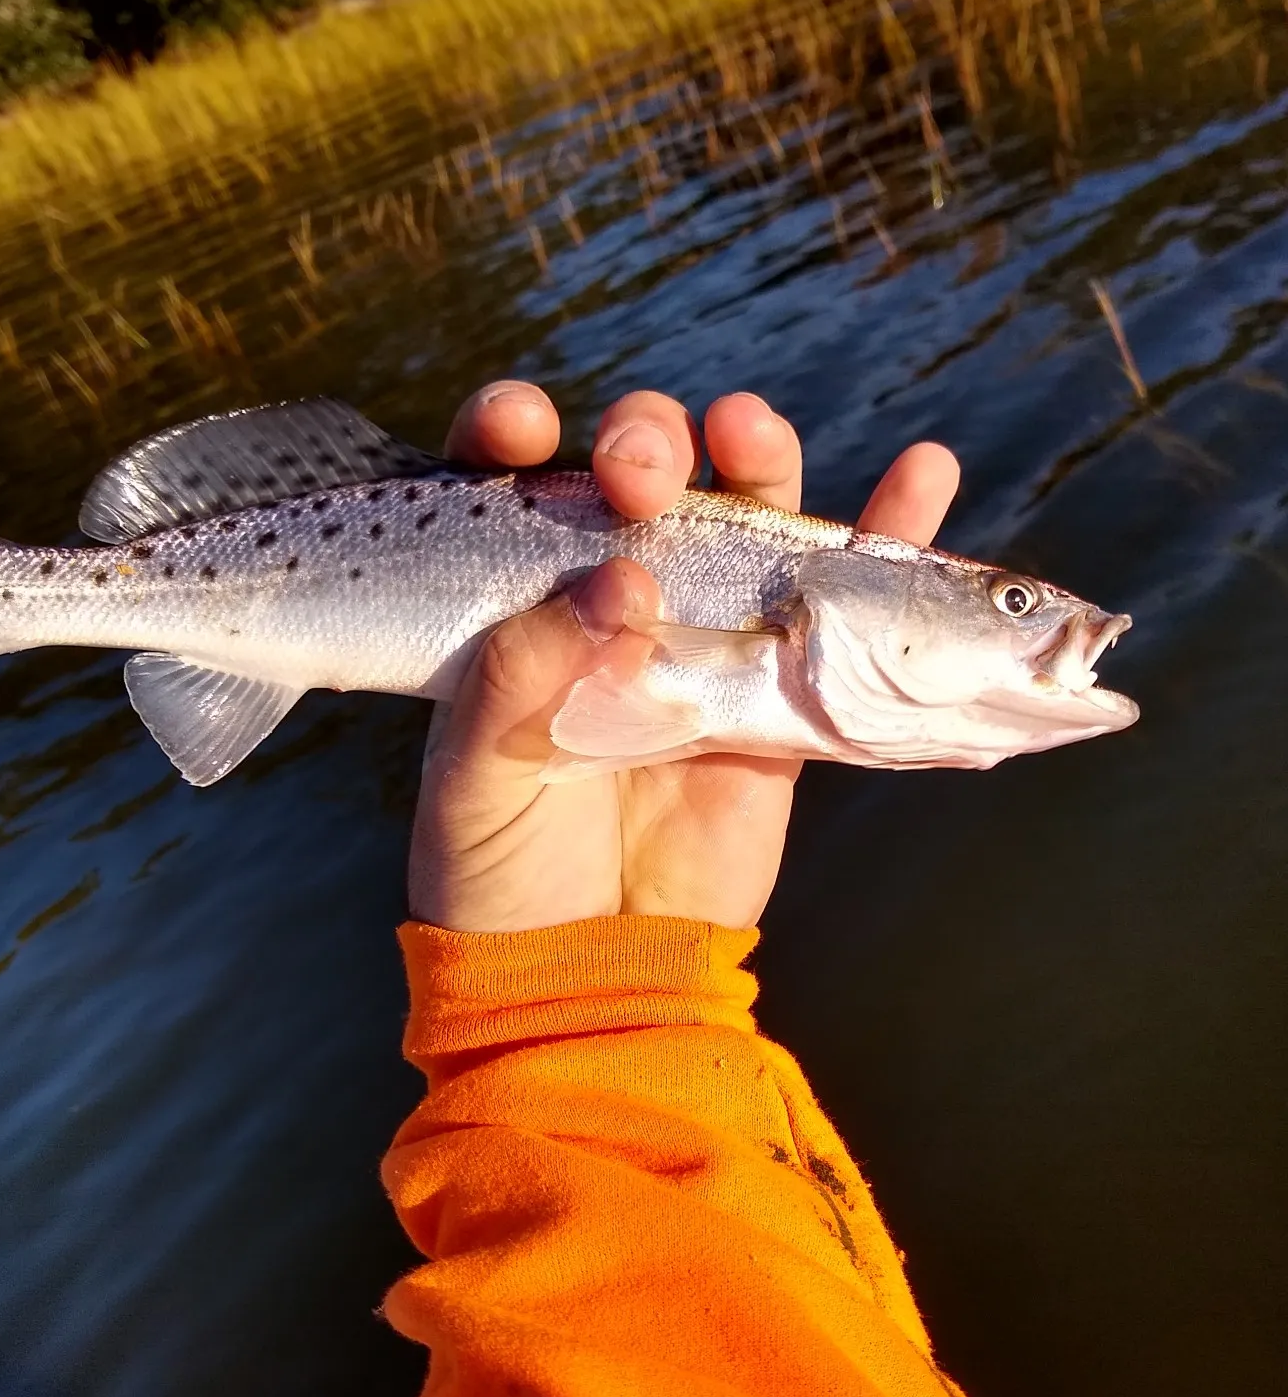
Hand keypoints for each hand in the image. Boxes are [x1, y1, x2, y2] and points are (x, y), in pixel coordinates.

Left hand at [408, 382, 958, 931]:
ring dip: (756, 456)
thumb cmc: (499, 870)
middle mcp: (608, 600)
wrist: (585, 968)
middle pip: (640, 479)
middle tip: (640, 473)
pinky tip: (924, 476)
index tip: (524, 434)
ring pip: (740, 518)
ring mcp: (702, 638)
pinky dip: (885, 541)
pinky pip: (836, 608)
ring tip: (751, 428)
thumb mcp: (471, 775)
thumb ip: (519, 676)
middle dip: (644, 443)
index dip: (516, 432)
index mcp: (514, 602)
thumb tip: (622, 582)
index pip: (511, 481)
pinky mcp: (776, 694)